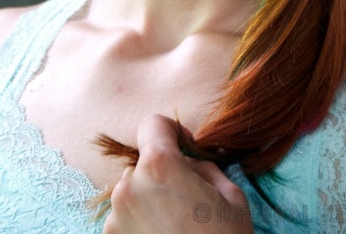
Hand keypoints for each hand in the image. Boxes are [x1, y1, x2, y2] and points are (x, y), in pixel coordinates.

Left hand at [103, 114, 253, 233]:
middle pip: (144, 162)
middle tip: (188, 199)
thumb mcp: (229, 195)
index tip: (185, 148)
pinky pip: (127, 218)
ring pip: (135, 191)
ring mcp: (115, 218)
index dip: (171, 131)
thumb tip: (187, 160)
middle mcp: (129, 187)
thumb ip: (202, 166)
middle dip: (164, 172)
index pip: (153, 123)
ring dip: (151, 199)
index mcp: (159, 167)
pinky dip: (143, 223)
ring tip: (177, 226)